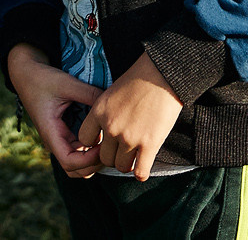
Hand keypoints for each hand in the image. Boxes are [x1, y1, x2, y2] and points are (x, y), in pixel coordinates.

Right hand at [4, 44, 103, 178]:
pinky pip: (78, 152)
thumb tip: (113, 105)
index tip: (102, 145)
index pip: (69, 162)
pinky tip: (101, 135)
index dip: (88, 159)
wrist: (26, 75)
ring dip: (92, 160)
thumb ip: (90, 94)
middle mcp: (54, 141)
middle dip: (94, 164)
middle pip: (75, 171)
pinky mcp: (64, 135)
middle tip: (109, 146)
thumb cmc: (42, 79)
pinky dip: (90, 151)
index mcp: (51, 133)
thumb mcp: (67, 83)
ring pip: (78, 165)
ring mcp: (59, 140)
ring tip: (106, 141)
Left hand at [77, 53, 184, 181]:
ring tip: (134, 158)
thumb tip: (104, 130)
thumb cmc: (139, 79)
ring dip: (127, 164)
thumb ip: (105, 113)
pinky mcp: (149, 144)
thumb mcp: (112, 92)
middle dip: (112, 156)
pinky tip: (143, 168)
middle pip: (104, 157)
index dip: (94, 142)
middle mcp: (111, 127)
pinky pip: (140, 171)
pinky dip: (141, 173)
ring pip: (121, 166)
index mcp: (99, 111)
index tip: (103, 141)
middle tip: (122, 151)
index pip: (85, 139)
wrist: (162, 74)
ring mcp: (130, 137)